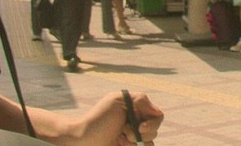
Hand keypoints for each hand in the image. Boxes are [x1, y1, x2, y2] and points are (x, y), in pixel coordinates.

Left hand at [46, 91, 163, 144]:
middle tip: (123, 131)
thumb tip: (156, 110)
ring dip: (134, 142)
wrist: (83, 140)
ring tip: (120, 139)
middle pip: (155, 130)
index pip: (157, 116)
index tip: (140, 127)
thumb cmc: (98, 120)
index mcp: (135, 108)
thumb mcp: (117, 101)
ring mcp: (133, 137)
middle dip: (140, 133)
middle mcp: (136, 122)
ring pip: (150, 142)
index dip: (152, 123)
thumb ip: (139, 100)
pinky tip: (119, 144)